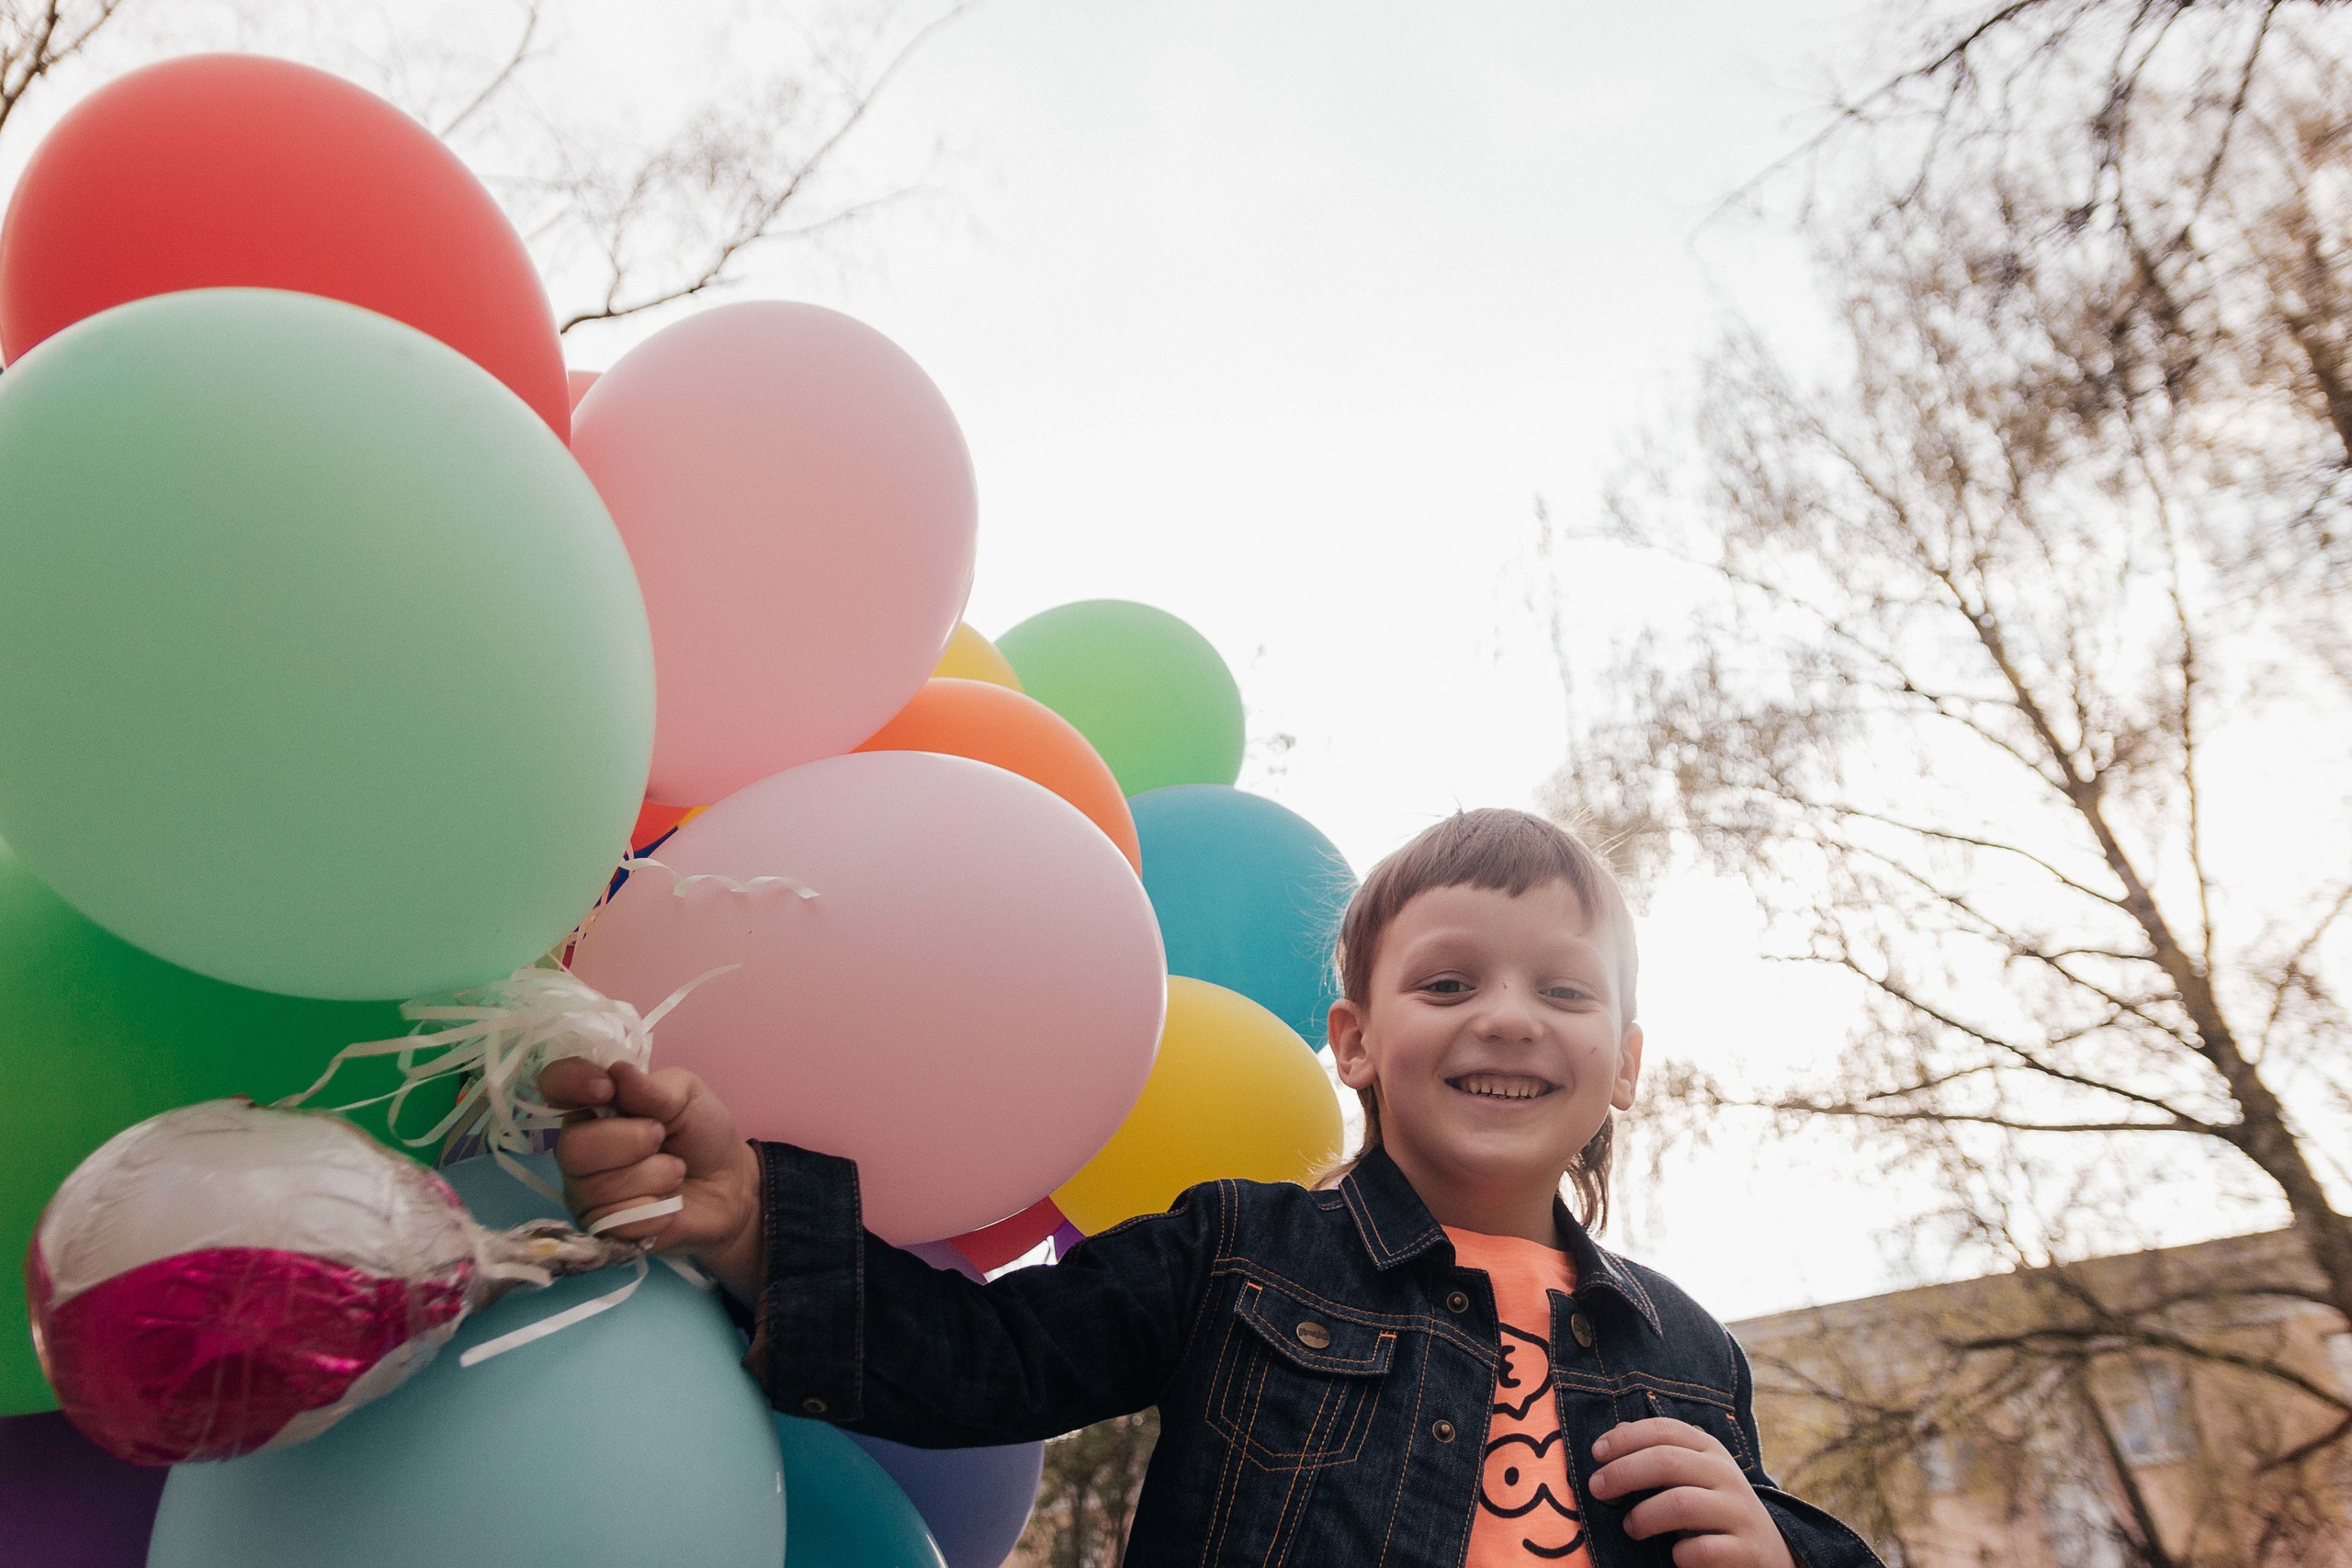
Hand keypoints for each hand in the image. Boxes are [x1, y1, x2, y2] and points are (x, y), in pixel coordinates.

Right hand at [539, 1058, 764, 1304]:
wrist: (731, 1188)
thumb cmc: (701, 1134)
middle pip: (573, 1148)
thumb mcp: (687, 1096)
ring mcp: (585, 1193)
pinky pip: (616, 1221)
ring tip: (675, 1170)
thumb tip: (617, 1072)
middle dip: (628, 1141)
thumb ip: (652, 1088)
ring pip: (597, 1188)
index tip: (606, 1090)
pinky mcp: (602, 1231)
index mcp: (594, 1106)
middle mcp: (579, 1149)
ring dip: (651, 1176)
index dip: (570, 1084)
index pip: (555, 1086)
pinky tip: (668, 1203)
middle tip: (661, 1138)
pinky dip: (654, 1209)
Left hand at [1588, 1418, 1793, 1567]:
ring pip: (1680, 1504)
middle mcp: (1727, 1476)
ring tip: (1630, 1527)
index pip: (1664, 1430)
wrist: (1767, 1553)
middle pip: (1667, 1462)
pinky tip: (1674, 1555)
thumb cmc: (1712, 1509)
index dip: (1625, 1438)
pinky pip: (1700, 1550)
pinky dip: (1678, 1554)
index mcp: (1710, 1450)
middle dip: (1623, 1473)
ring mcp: (1739, 1513)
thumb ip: (1659, 1453)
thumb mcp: (1691, 1474)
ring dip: (1643, 1516)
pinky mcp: (1745, 1551)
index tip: (1596, 1454)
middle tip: (1597, 1490)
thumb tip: (1615, 1433)